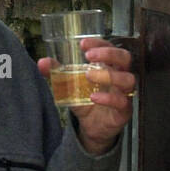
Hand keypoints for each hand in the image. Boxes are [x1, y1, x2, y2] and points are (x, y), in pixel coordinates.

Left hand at [37, 39, 134, 155]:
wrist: (91, 127)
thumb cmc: (85, 99)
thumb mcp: (69, 85)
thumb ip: (57, 73)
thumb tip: (42, 62)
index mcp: (108, 65)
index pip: (110, 47)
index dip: (100, 43)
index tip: (83, 44)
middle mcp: (119, 76)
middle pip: (124, 58)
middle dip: (108, 53)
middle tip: (89, 56)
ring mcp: (124, 93)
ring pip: (127, 79)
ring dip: (109, 75)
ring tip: (89, 75)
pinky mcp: (124, 111)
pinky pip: (122, 102)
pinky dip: (108, 98)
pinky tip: (93, 97)